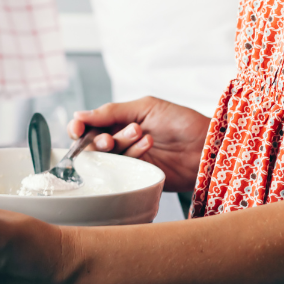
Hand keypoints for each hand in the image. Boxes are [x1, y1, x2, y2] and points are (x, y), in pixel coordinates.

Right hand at [69, 97, 210, 192]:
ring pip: (108, 157)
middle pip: (93, 144)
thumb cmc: (179, 121)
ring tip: (142, 134)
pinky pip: (124, 169)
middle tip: (110, 139)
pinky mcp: (139, 176)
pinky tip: (148, 144)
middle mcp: (120, 141)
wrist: (206, 145)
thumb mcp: (144, 107)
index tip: (76, 129)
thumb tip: (79, 114)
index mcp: (119, 121)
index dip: (78, 127)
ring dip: (121, 144)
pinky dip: (133, 154)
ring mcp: (129, 160)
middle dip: (98, 140)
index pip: (88, 125)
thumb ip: (111, 111)